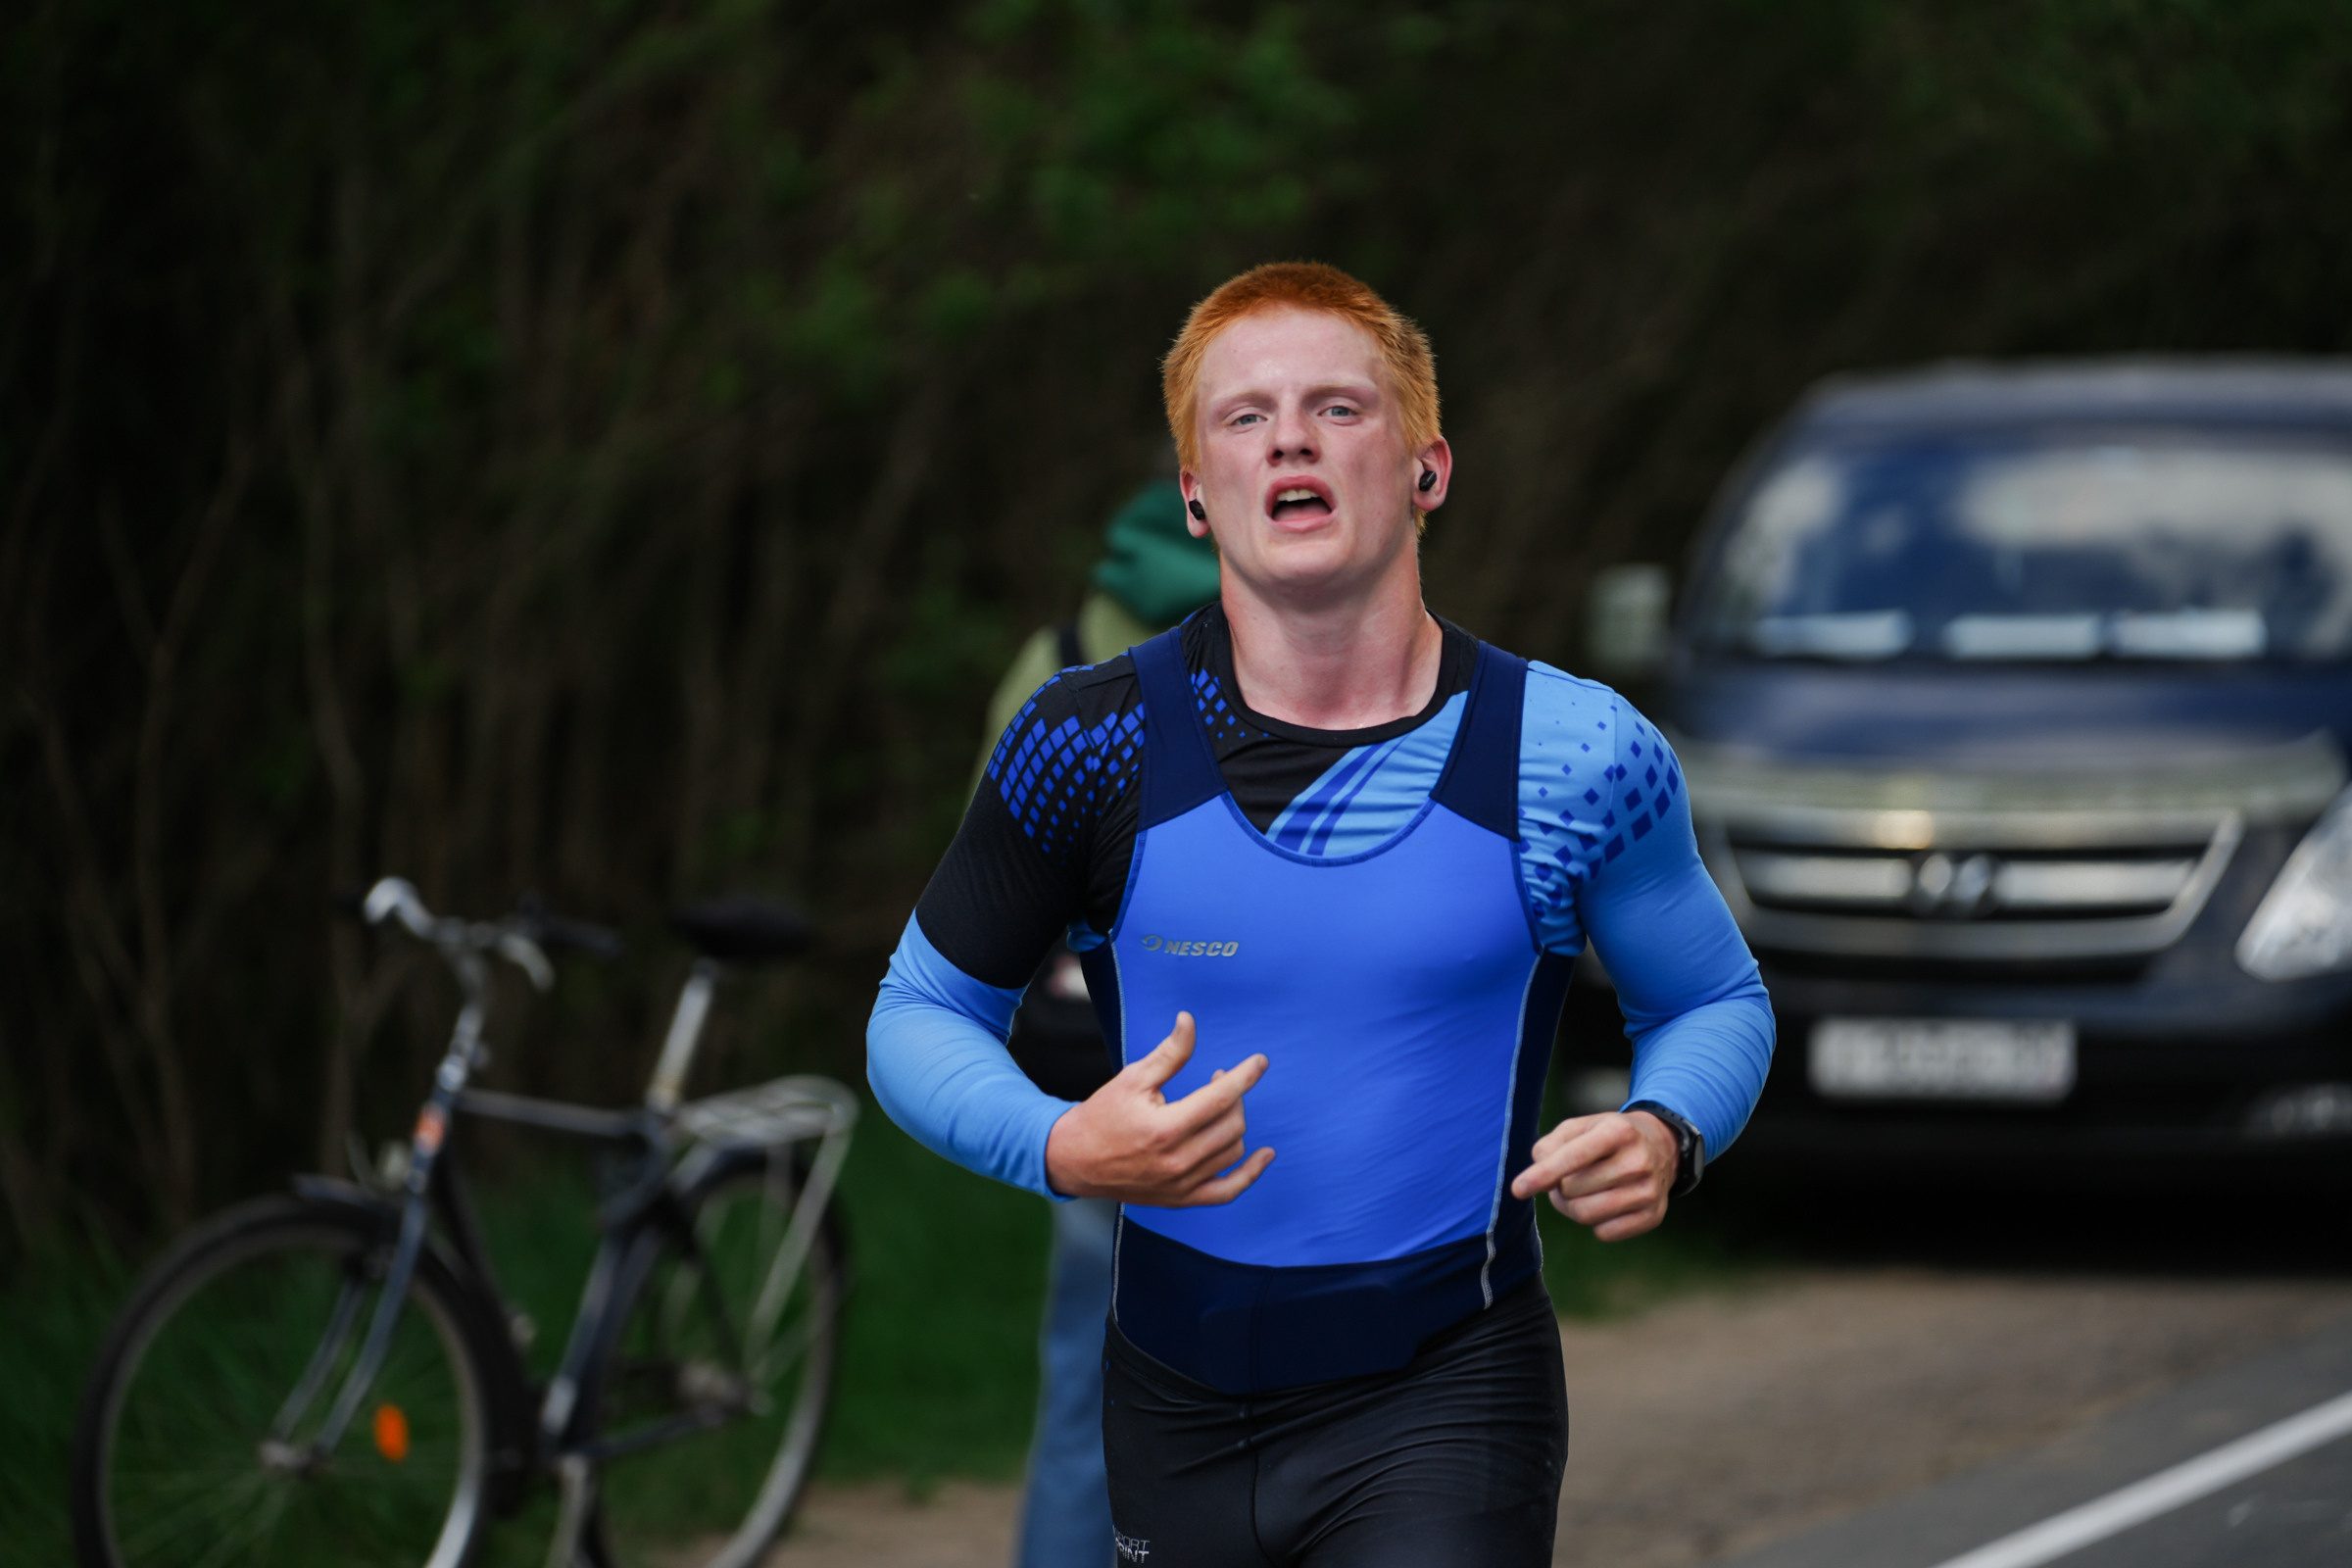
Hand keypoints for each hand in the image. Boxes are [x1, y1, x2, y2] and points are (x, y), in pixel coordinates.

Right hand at [1044, 1012, 1275, 1205]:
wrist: (1075, 1160)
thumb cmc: (1103, 1115)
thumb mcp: (1133, 1078)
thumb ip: (1169, 1053)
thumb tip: (1189, 1021)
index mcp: (1165, 1128)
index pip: (1220, 1098)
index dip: (1245, 1076)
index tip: (1260, 1062)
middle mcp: (1178, 1160)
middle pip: (1232, 1123)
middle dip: (1233, 1096)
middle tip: (1218, 1080)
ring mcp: (1182, 1184)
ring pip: (1233, 1150)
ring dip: (1235, 1123)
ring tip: (1220, 1107)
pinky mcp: (1182, 1199)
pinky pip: (1228, 1191)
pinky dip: (1250, 1174)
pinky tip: (1265, 1155)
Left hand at [1509, 1110, 1676, 1240]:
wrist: (1661, 1146)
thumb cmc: (1609, 1136)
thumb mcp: (1580, 1126)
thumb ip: (1550, 1145)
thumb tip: (1538, 1176)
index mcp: (1618, 1132)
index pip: (1572, 1157)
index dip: (1542, 1175)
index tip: (1517, 1189)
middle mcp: (1638, 1161)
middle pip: (1572, 1190)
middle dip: (1558, 1188)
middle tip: (1565, 1179)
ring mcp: (1649, 1191)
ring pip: (1585, 1215)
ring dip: (1571, 1207)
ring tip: (1579, 1192)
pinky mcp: (1652, 1216)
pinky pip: (1604, 1233)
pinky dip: (1595, 1222)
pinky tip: (1604, 1202)